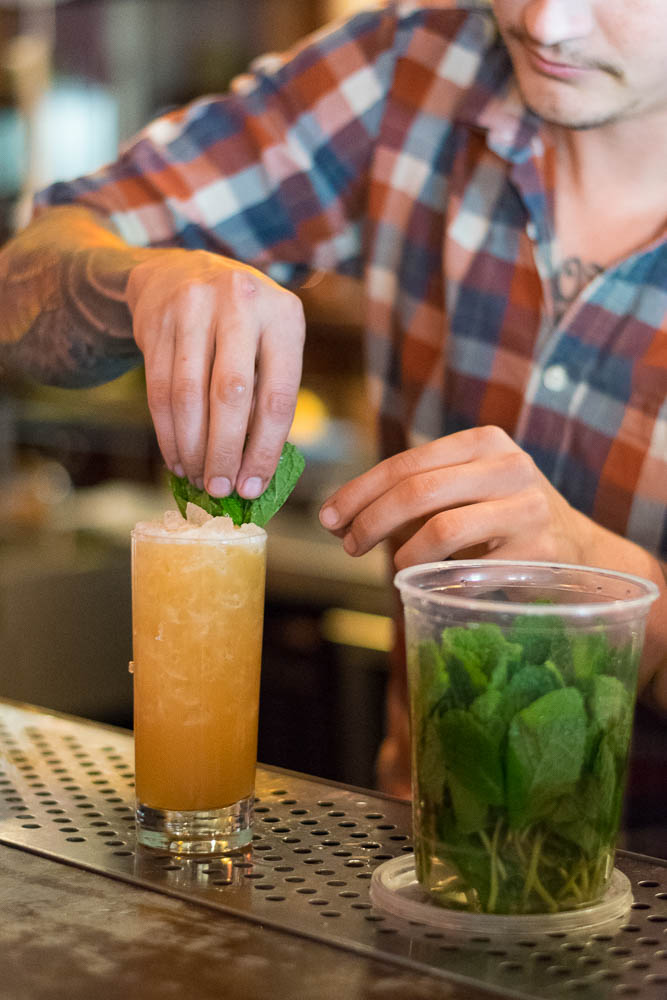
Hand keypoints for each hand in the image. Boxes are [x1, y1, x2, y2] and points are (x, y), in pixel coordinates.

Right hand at [126, 250, 304, 496]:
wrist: (179, 272)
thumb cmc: (241, 324)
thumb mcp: (270, 342)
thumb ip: (269, 393)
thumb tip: (256, 469)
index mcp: (284, 315)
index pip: (277, 395)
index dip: (264, 449)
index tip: (253, 487)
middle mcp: (240, 303)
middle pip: (230, 395)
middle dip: (225, 452)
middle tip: (221, 490)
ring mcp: (194, 306)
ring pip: (188, 394)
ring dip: (192, 447)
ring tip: (198, 479)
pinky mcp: (157, 319)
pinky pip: (158, 389)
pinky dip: (168, 433)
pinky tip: (177, 459)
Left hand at [319, 426, 594, 567]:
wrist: (580, 552)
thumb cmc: (504, 521)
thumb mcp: (465, 491)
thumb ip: (415, 495)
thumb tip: (340, 516)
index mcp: (483, 441)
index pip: (406, 462)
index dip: (359, 490)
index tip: (328, 516)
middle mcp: (509, 465)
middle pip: (417, 490)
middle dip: (370, 520)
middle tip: (347, 544)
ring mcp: (528, 506)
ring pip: (442, 527)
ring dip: (401, 553)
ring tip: (390, 567)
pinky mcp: (540, 550)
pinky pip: (471, 568)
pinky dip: (439, 576)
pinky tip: (427, 581)